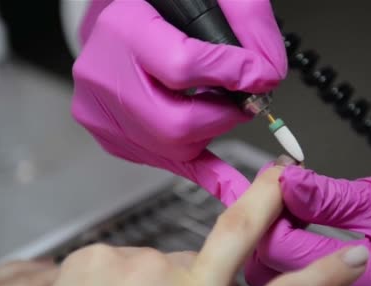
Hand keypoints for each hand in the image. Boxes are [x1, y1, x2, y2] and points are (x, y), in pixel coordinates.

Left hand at [25, 167, 367, 285]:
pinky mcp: (99, 256)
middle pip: (238, 232)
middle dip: (265, 197)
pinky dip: (117, 280)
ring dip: (155, 281)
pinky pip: (120, 261)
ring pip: (164, 260)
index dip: (325, 275)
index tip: (352, 255)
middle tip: (279, 174)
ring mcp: (141, 270)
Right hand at [72, 0, 286, 204]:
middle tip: (243, 101)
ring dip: (210, 132)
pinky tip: (227, 183)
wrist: (118, 22)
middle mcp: (104, 74)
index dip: (232, 75)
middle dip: (224, 116)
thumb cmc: (159, 7)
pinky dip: (201, 171)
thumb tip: (268, 71)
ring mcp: (102, 112)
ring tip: (217, 106)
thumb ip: (247, 19)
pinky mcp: (110, 136)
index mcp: (122, 29)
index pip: (182, 67)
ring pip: (171, 147)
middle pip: (176, 123)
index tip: (260, 75)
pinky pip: (163, 161)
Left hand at [245, 161, 370, 285]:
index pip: (280, 252)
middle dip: (265, 229)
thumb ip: (328, 196)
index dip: (266, 211)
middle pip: (273, 274)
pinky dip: (297, 256)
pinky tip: (305, 227)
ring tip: (293, 204)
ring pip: (285, 282)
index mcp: (366, 280)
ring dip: (279, 243)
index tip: (271, 181)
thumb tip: (288, 182)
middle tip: (279, 191)